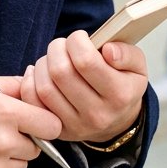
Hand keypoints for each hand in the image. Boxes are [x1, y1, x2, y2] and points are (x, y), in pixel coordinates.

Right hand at [0, 77, 61, 167]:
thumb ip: (7, 85)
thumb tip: (31, 86)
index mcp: (2, 111)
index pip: (50, 125)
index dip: (44, 122)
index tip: (35, 122)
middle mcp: (2, 141)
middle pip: (36, 148)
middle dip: (24, 139)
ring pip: (20, 167)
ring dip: (9, 158)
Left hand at [20, 32, 147, 144]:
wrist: (117, 119)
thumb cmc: (122, 85)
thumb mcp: (136, 66)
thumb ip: (127, 53)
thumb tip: (108, 51)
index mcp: (120, 95)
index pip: (86, 61)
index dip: (76, 41)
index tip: (80, 38)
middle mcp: (98, 114)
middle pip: (61, 72)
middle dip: (57, 49)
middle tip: (63, 46)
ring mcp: (76, 125)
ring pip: (45, 87)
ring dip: (43, 64)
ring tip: (53, 59)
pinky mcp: (59, 130)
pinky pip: (34, 103)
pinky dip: (30, 82)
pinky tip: (39, 73)